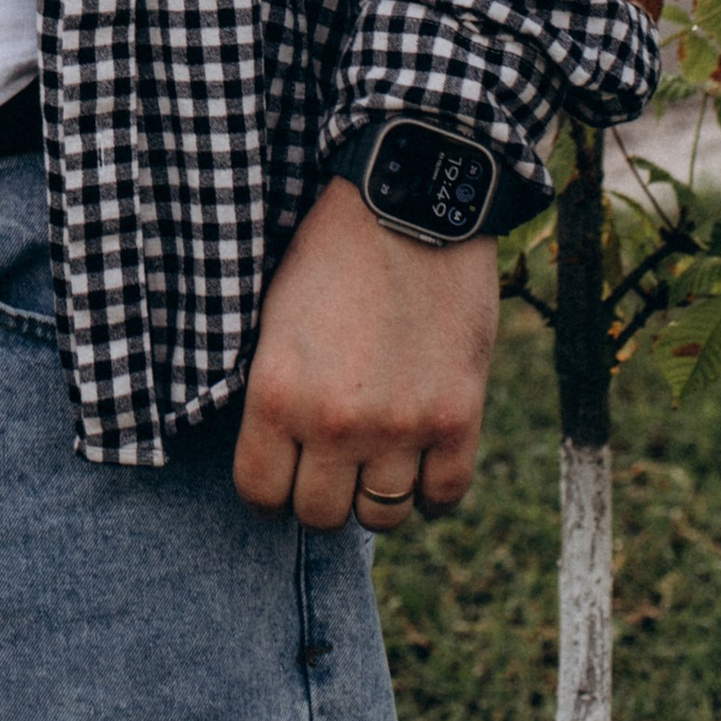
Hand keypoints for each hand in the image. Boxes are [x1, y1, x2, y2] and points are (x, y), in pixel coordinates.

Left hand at [232, 175, 497, 529]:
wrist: (410, 203)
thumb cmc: (331, 253)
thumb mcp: (273, 318)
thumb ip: (274, 393)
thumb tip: (277, 456)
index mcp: (278, 393)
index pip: (261, 493)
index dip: (268, 491)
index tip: (280, 476)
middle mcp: (336, 421)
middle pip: (321, 515)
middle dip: (320, 495)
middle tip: (328, 467)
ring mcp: (402, 425)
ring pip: (381, 516)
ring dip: (374, 494)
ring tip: (374, 462)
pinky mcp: (459, 418)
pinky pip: (444, 498)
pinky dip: (430, 492)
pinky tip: (420, 463)